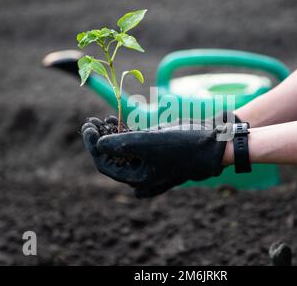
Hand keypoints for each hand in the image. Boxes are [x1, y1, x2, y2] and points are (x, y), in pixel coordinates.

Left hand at [81, 116, 228, 197]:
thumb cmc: (180, 145)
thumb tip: (97, 144)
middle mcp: (140, 173)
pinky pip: (133, 144)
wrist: (210, 143)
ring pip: (121, 150)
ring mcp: (148, 163)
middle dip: (98, 139)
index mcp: (137, 178)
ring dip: (109, 134)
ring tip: (100, 119)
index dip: (92, 146)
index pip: (105, 164)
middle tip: (89, 123)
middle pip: (111, 157)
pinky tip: (115, 120)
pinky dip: (123, 133)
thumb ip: (119, 144)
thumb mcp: (146, 143)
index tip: (87, 128)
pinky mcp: (155, 152)